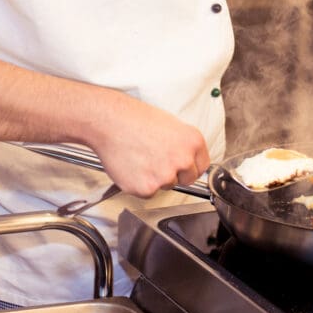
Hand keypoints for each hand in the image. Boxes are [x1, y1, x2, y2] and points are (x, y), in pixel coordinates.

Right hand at [90, 95, 210, 197]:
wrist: (110, 121)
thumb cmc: (136, 119)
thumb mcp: (171, 125)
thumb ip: (183, 145)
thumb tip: (187, 159)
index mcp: (193, 141)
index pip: (202, 166)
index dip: (189, 167)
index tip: (181, 166)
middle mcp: (183, 160)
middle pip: (188, 179)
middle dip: (175, 174)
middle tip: (156, 161)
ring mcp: (166, 176)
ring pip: (167, 186)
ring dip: (156, 178)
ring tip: (142, 158)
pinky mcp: (147, 188)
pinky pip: (148, 193)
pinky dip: (140, 184)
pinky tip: (133, 167)